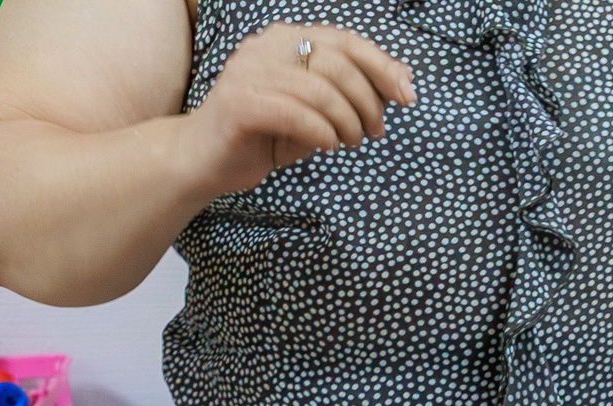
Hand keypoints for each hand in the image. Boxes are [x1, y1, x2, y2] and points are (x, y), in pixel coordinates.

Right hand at [180, 24, 414, 201]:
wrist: (205, 159)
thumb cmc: (266, 134)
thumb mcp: (317, 111)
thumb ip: (352, 91)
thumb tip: (403, 79)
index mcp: (285, 39)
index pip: (345, 41)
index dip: (382, 67)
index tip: (407, 97)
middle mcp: (264, 46)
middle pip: (337, 64)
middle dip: (367, 102)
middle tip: (373, 132)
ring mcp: (248, 72)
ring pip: (320, 90)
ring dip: (347, 122)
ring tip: (350, 143)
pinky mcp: (239, 103)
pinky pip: (296, 114)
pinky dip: (322, 133)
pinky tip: (327, 146)